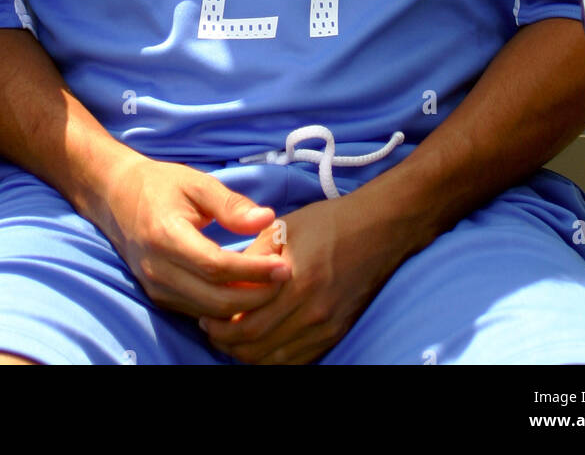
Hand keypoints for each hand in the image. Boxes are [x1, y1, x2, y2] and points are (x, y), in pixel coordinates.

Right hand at [98, 153, 291, 319]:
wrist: (116, 196)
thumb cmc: (160, 185)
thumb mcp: (197, 183)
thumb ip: (231, 204)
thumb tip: (267, 219)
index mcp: (166, 236)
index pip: (216, 266)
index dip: (253, 271)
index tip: (283, 265)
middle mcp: (158, 269)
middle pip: (215, 300)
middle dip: (255, 295)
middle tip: (285, 277)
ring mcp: (155, 288)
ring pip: (208, 313)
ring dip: (243, 306)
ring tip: (272, 284)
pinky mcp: (158, 296)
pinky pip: (197, 312)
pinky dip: (225, 309)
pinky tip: (246, 291)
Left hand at [199, 192, 402, 363]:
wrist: (378, 229)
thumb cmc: (328, 223)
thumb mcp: (283, 228)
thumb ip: (253, 258)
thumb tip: (225, 283)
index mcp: (297, 282)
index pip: (247, 324)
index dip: (220, 327)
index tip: (206, 318)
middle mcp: (313, 312)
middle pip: (257, 347)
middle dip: (228, 343)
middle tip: (213, 330)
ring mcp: (327, 327)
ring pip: (275, 360)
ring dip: (248, 354)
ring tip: (233, 338)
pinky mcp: (337, 333)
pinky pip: (298, 361)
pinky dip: (273, 359)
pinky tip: (261, 344)